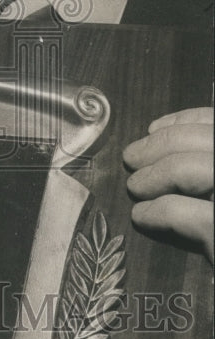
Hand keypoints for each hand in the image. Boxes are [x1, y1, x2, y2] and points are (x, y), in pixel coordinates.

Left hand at [123, 107, 212, 263]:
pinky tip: (143, 217)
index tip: (154, 129)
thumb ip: (210, 165)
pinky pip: (182, 213)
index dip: (186, 121)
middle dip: (161, 145)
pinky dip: (156, 211)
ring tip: (136, 187)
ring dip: (154, 175)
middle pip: (204, 140)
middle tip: (132, 158)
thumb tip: (164, 136)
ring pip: (189, 169)